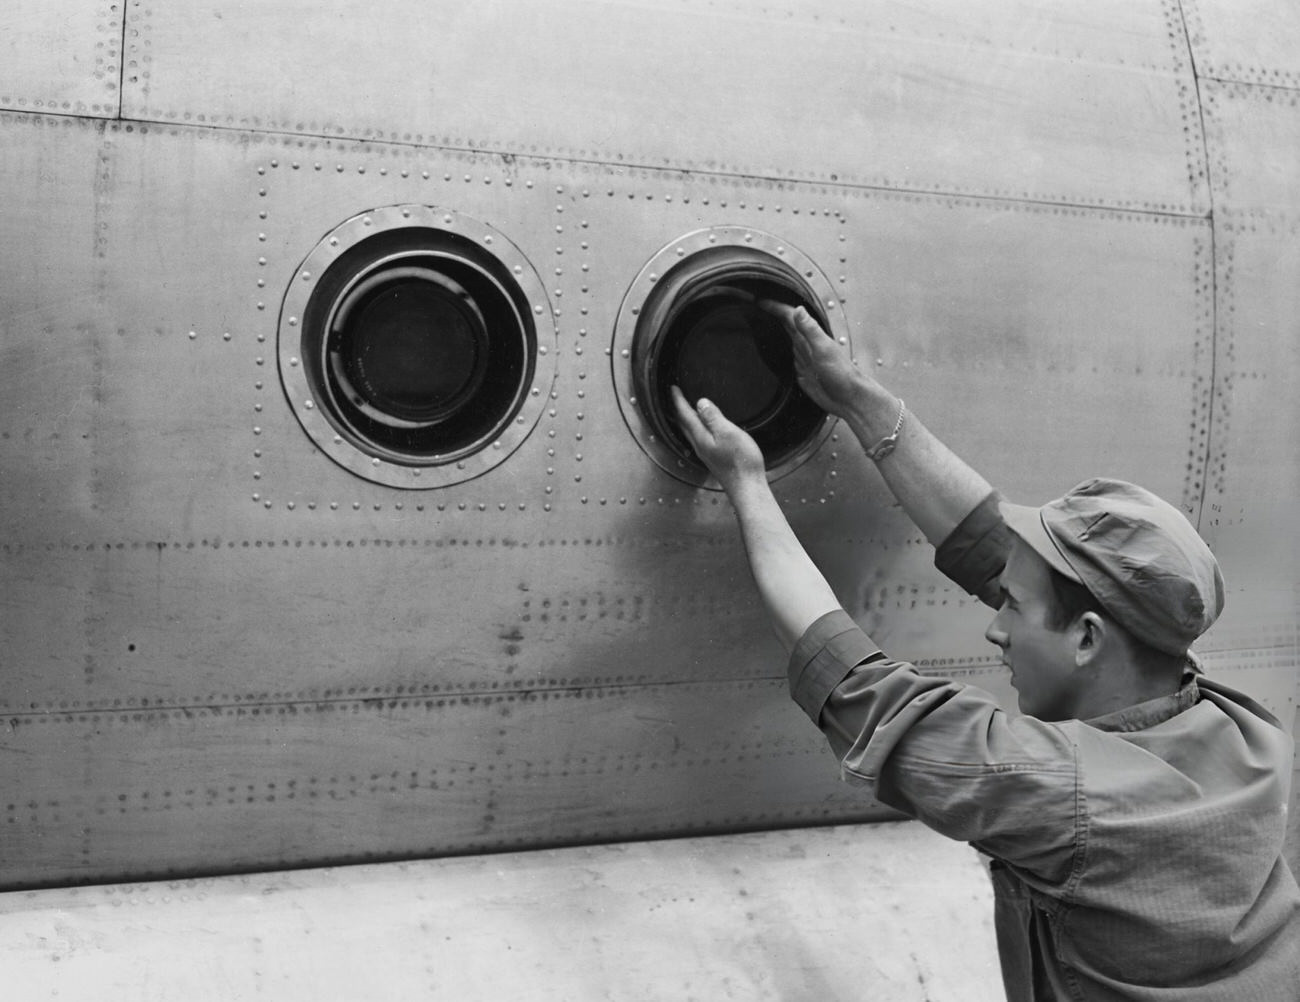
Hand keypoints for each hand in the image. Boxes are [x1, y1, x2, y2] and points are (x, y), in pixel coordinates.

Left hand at [670, 386, 766, 493]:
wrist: (747, 487)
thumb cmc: (741, 462)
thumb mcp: (728, 433)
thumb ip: (713, 418)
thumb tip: (700, 403)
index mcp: (701, 437)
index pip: (685, 415)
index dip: (678, 400)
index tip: (673, 388)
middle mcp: (699, 446)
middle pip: (684, 424)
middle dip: (678, 409)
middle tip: (675, 397)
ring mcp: (706, 453)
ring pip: (690, 432)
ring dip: (686, 419)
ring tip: (685, 409)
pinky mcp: (713, 459)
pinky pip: (699, 438)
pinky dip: (696, 428)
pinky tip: (703, 429)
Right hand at [760, 301, 868, 418]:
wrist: (847, 397)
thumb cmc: (841, 373)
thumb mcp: (823, 348)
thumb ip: (810, 329)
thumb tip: (798, 309)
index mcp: (810, 336)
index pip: (789, 316)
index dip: (774, 307)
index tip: (759, 300)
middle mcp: (805, 344)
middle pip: (785, 324)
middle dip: (770, 314)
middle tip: (753, 307)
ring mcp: (803, 357)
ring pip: (784, 338)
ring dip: (772, 329)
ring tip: (758, 323)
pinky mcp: (800, 370)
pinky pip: (786, 356)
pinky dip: (777, 350)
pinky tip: (771, 350)